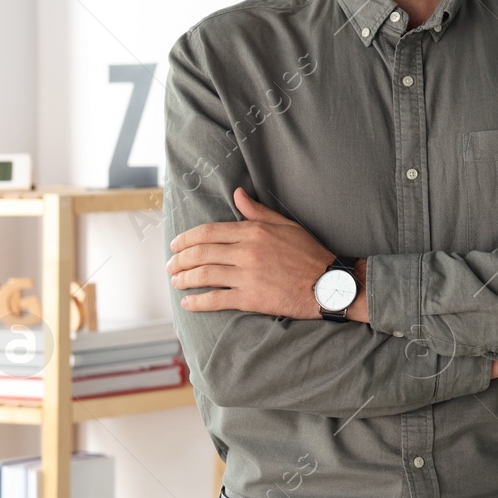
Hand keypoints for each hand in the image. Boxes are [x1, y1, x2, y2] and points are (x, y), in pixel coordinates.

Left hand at [168, 187, 347, 319]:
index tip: (175, 245)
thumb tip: (237, 194)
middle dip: (179, 260)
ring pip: (203, 275)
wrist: (327, 285)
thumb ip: (257, 212)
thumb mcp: (286, 225)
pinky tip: (188, 303)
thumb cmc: (308, 253)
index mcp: (253, 232)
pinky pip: (216, 299)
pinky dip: (198, 302)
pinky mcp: (250, 298)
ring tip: (176, 282)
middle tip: (170, 266)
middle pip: (200, 253)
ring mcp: (247, 276)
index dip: (186, 239)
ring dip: (184, 279)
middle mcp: (246, 252)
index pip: (208, 232)